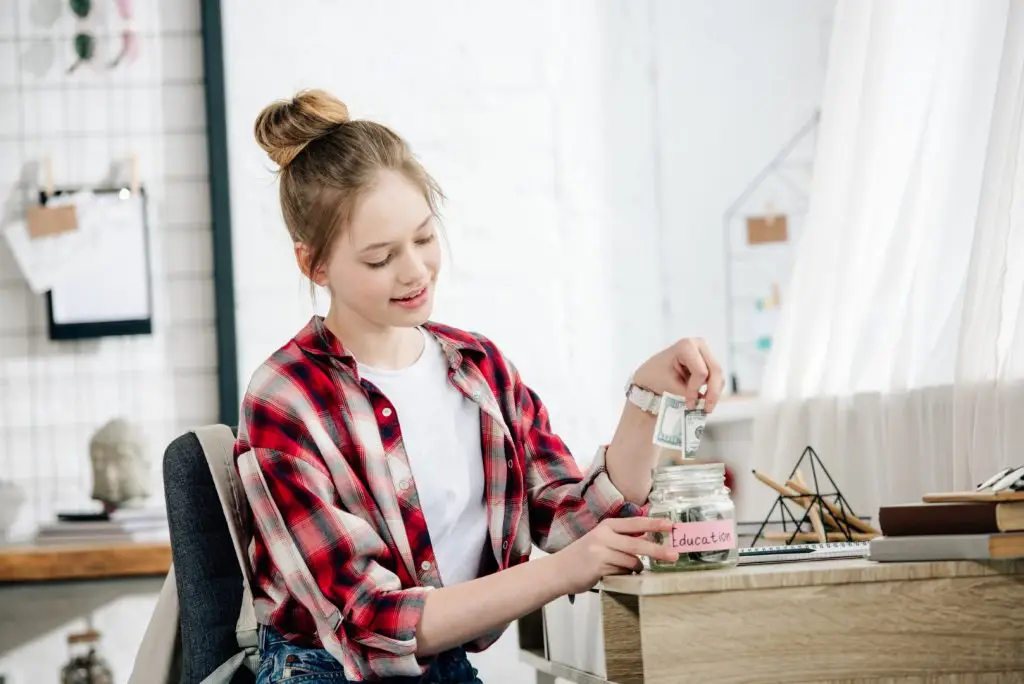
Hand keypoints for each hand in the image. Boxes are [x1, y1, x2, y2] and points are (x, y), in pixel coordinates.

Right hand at [552, 517, 678, 594]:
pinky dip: (624, 575)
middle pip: (638, 543)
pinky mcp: (599, 566)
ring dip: (635, 568)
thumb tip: (650, 537)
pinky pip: (622, 572)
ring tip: (624, 569)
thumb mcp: (602, 540)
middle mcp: (604, 535)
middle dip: (658, 550)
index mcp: (607, 525)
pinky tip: (613, 574)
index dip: (655, 523)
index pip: (636, 523)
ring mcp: (601, 550)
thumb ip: (623, 539)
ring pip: (632, 561)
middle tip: (674, 555)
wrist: (559, 570)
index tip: (671, 525)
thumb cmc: (584, 556)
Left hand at [632, 338, 723, 411]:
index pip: (701, 372)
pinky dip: (712, 390)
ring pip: (718, 376)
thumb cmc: (655, 377)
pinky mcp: (707, 362)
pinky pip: (716, 378)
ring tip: (705, 408)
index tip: (689, 402)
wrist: (650, 376)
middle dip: (713, 393)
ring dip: (713, 393)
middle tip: (707, 409)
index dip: (696, 389)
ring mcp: (704, 353)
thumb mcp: (670, 386)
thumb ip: (688, 393)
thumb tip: (703, 402)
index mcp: (686, 346)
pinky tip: (704, 401)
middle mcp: (699, 345)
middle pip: (715, 371)